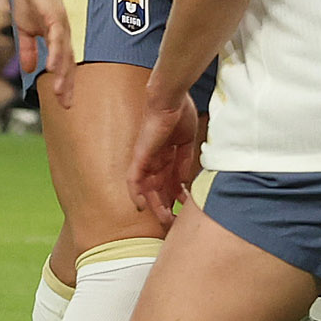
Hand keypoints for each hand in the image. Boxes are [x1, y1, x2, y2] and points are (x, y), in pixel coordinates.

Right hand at [15, 0, 73, 104]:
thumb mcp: (26, 29)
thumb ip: (29, 48)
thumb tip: (30, 69)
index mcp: (58, 38)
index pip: (64, 65)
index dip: (64, 83)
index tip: (63, 102)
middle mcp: (64, 34)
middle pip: (69, 64)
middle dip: (67, 85)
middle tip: (67, 106)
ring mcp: (61, 25)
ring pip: (65, 54)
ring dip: (63, 74)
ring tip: (60, 93)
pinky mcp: (55, 16)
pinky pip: (57, 38)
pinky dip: (56, 52)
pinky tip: (54, 66)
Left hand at [124, 86, 203, 225]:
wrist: (170, 99)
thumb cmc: (180, 113)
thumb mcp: (186, 143)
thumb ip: (184, 163)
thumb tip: (185, 182)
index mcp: (167, 155)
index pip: (170, 180)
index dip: (176, 195)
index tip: (184, 207)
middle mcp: (154, 159)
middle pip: (158, 188)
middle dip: (166, 205)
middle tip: (173, 221)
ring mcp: (146, 159)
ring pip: (147, 188)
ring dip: (155, 204)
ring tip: (165, 219)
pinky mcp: (139, 157)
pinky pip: (134, 180)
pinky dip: (136, 194)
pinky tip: (142, 207)